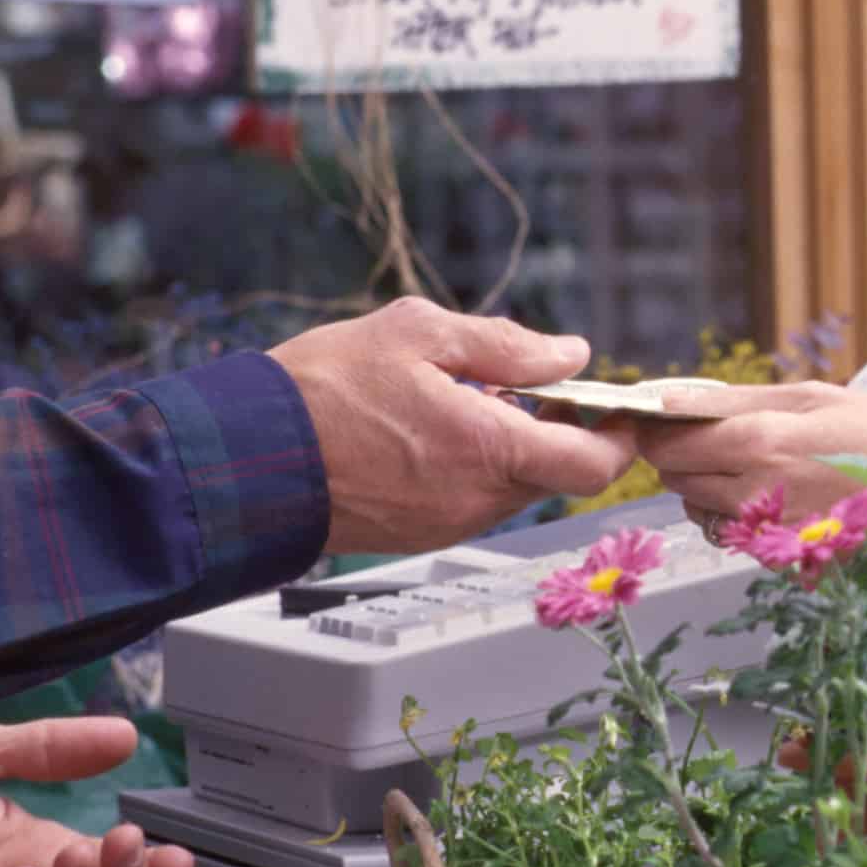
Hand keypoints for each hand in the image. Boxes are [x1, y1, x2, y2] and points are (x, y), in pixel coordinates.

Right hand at [267, 299, 635, 554]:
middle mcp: (477, 500)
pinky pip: (473, 499)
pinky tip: (431, 428)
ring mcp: (448, 523)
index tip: (613, 404)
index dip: (617, 435)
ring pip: (513, 486)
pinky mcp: (420, 532)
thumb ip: (506, 345)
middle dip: (558, 429)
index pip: (594, 464)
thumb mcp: (418, 334)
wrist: (249, 457)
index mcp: (487, 450)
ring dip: (511, 446)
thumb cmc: (324, 389)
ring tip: (464, 397)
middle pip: (556, 473)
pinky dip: (474, 465)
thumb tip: (570, 354)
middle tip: (530, 382)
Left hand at [640, 381, 866, 525]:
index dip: (656, 429)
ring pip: (700, 507)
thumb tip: (675, 400)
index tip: (662, 417)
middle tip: (718, 433)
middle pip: (675, 478)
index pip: (665, 444)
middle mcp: (754, 492)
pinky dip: (739, 512)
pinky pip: (736, 532)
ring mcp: (768, 531)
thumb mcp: (816, 397)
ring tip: (758, 461)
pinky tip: (779, 492)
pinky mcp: (783, 557)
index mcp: (759, 442)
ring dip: (708, 484)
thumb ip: (737, 401)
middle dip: (682, 456)